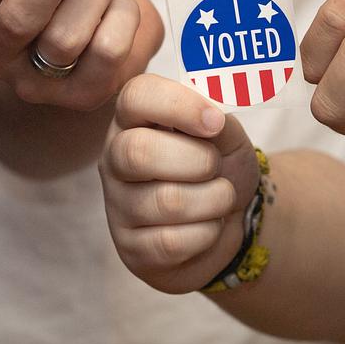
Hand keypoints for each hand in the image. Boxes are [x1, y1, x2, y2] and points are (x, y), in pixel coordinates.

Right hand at [100, 74, 257, 293]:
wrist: (229, 220)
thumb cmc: (220, 166)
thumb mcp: (226, 134)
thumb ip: (218, 119)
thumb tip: (211, 117)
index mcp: (134, 118)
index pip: (136, 96)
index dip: (178, 105)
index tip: (215, 122)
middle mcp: (115, 158)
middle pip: (138, 151)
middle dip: (197, 160)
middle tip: (216, 166)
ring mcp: (118, 205)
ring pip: (166, 202)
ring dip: (213, 199)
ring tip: (220, 197)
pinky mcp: (130, 247)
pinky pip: (172, 242)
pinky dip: (207, 233)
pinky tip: (207, 226)